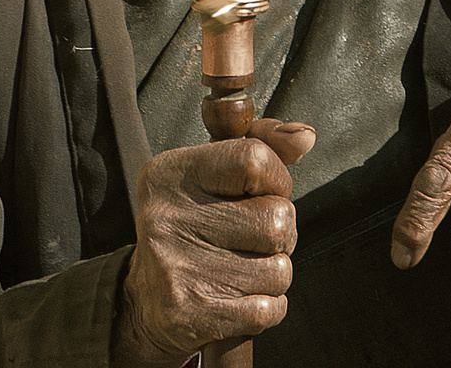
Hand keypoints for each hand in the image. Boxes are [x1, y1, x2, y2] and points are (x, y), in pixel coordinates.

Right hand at [112, 119, 315, 366]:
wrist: (145, 301)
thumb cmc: (194, 225)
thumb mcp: (214, 175)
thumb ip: (263, 146)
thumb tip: (305, 136)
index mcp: (171, 174)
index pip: (254, 160)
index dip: (278, 179)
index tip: (265, 192)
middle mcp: (167, 218)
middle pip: (277, 219)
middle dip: (281, 232)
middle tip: (254, 238)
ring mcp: (177, 269)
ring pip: (279, 269)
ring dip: (274, 272)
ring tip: (243, 268)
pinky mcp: (191, 314)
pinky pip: (270, 308)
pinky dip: (269, 306)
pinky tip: (241, 297)